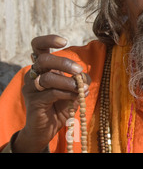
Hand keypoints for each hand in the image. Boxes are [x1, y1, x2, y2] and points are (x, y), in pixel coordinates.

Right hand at [12, 35, 90, 152]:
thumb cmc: (60, 105)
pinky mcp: (34, 102)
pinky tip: (75, 97)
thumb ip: (79, 80)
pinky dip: (67, 93)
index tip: (64, 41)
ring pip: (48, 77)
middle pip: (44, 59)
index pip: (38, 47)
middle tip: (78, 70)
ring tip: (81, 88)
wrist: (47, 129)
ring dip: (68, 82)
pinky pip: (52, 93)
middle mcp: (34, 75)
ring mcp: (31, 88)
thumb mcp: (73, 89)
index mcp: (43, 68)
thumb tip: (85, 77)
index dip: (49, 40)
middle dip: (63, 62)